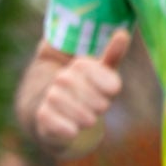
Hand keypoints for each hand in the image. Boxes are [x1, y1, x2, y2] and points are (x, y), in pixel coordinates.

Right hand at [32, 31, 129, 153]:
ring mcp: (51, 97)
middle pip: (100, 104)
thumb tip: (122, 34)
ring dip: (88, 121)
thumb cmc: (82, 90)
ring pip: (86, 118)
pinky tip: (70, 127)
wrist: (48, 109)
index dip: (110, 92)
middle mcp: (63, 78)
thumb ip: (112, 55)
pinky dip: (72, 132)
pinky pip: (68, 130)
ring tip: (83, 117)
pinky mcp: (43, 117)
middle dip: (100, 108)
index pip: (110, 84)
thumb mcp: (101, 73)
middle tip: (94, 106)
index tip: (108, 91)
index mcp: (80, 65)